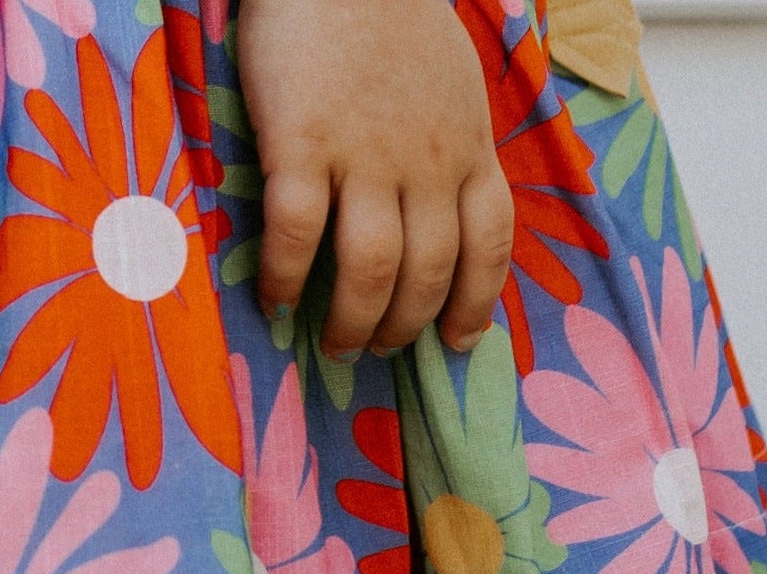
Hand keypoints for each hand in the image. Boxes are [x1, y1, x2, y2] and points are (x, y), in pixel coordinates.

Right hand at [236, 0, 513, 358]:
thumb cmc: (391, 20)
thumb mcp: (453, 85)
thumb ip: (452, 149)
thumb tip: (444, 214)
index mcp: (468, 146)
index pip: (489, 244)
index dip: (476, 305)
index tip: (457, 343)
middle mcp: (425, 160)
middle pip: (428, 273)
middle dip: (405, 327)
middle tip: (378, 348)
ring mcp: (364, 153)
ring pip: (370, 269)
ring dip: (353, 321)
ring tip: (335, 343)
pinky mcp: (302, 142)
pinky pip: (298, 234)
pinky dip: (287, 279)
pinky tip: (276, 300)